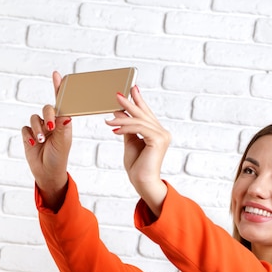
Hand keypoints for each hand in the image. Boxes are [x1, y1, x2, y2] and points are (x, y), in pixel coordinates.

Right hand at [21, 71, 72, 210]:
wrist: (47, 172)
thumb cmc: (59, 156)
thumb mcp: (63, 141)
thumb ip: (61, 126)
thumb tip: (66, 113)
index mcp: (64, 122)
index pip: (61, 103)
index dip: (59, 88)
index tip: (57, 75)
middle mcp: (51, 123)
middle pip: (47, 108)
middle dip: (47, 117)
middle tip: (50, 128)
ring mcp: (39, 128)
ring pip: (34, 118)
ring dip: (38, 129)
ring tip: (42, 141)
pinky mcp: (28, 135)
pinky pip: (25, 128)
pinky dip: (29, 135)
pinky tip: (34, 144)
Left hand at [105, 86, 169, 216]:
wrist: (142, 182)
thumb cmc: (137, 166)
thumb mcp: (130, 142)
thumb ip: (127, 128)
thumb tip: (119, 112)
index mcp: (157, 132)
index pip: (146, 113)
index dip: (139, 100)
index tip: (131, 88)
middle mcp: (162, 132)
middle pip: (143, 114)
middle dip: (129, 103)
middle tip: (117, 94)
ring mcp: (162, 136)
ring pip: (139, 121)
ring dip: (122, 118)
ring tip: (109, 118)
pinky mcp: (158, 140)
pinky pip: (139, 128)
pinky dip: (125, 127)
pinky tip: (114, 129)